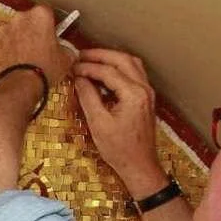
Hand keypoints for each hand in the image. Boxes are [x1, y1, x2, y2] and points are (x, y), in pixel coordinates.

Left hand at [0, 6, 72, 101]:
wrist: (20, 86)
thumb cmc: (44, 69)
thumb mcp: (65, 59)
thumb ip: (67, 50)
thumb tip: (68, 52)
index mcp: (40, 15)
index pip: (47, 13)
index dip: (49, 25)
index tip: (51, 35)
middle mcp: (20, 18)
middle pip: (28, 21)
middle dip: (32, 32)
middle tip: (39, 48)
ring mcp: (4, 31)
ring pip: (14, 32)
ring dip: (18, 41)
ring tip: (26, 58)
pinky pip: (2, 45)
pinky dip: (7, 52)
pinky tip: (14, 63)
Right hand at [72, 48, 168, 197]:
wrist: (140, 165)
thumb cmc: (119, 149)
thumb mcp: (98, 124)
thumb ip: (88, 97)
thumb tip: (79, 79)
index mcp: (133, 94)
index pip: (109, 71)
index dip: (89, 67)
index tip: (73, 68)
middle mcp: (144, 88)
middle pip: (123, 60)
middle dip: (101, 55)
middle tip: (81, 56)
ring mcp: (147, 92)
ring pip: (131, 64)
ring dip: (112, 59)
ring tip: (92, 60)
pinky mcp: (146, 98)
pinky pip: (134, 73)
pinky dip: (119, 68)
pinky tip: (104, 74)